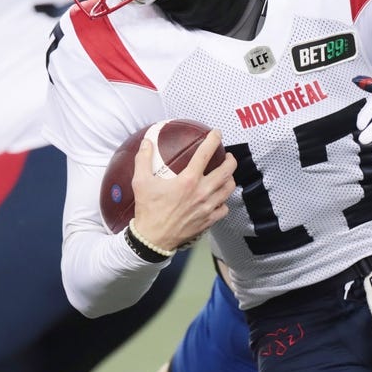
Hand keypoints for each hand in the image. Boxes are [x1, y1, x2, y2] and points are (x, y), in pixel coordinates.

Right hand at [130, 129, 235, 250]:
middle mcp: (202, 192)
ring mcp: (208, 207)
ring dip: (230, 179)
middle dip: (230, 160)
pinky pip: (224, 208)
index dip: (213, 140)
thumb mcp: (141, 182)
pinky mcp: (208, 221)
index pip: (205, 154)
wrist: (152, 239)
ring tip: (226, 175)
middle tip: (227, 156)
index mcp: (188, 180)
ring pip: (229, 189)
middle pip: (226, 171)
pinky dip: (224, 201)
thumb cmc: (148, 210)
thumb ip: (143, 159)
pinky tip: (219, 199)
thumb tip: (146, 142)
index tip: (216, 133)